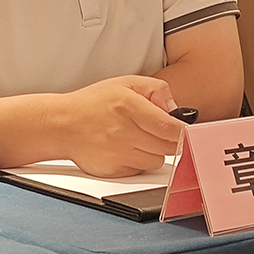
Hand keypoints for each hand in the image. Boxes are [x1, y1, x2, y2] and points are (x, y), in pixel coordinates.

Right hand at [56, 75, 182, 177]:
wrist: (62, 125)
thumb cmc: (94, 103)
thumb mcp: (126, 83)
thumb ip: (156, 89)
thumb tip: (175, 108)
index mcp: (128, 105)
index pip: (168, 126)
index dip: (184, 131)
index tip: (190, 131)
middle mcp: (123, 131)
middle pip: (167, 146)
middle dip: (172, 140)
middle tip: (166, 132)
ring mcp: (118, 153)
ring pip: (157, 161)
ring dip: (156, 151)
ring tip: (141, 138)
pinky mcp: (113, 170)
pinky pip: (140, 170)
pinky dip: (140, 161)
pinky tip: (128, 148)